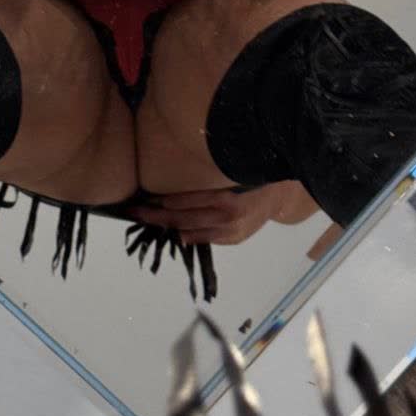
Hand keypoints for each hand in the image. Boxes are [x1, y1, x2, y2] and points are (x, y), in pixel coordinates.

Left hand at [129, 187, 287, 245]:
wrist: (280, 197)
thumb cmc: (254, 179)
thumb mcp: (233, 175)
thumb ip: (209, 185)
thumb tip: (177, 194)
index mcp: (226, 199)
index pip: (187, 202)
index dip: (165, 202)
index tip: (147, 199)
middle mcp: (226, 218)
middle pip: (183, 219)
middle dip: (156, 216)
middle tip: (135, 213)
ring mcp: (229, 233)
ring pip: (189, 232)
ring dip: (168, 226)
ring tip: (147, 221)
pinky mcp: (232, 240)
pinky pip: (203, 239)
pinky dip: (187, 234)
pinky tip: (174, 231)